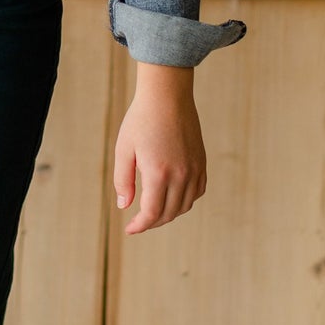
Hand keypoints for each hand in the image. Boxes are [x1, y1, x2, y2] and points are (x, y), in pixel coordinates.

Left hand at [113, 64, 205, 235]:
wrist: (168, 95)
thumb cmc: (141, 120)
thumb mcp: (124, 149)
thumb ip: (123, 180)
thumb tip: (125, 206)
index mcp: (159, 173)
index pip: (152, 213)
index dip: (140, 225)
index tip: (129, 229)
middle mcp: (181, 174)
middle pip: (169, 213)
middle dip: (152, 222)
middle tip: (139, 222)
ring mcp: (194, 169)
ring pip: (185, 205)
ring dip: (169, 213)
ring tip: (154, 211)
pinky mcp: (201, 162)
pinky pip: (198, 191)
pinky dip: (186, 200)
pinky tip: (173, 197)